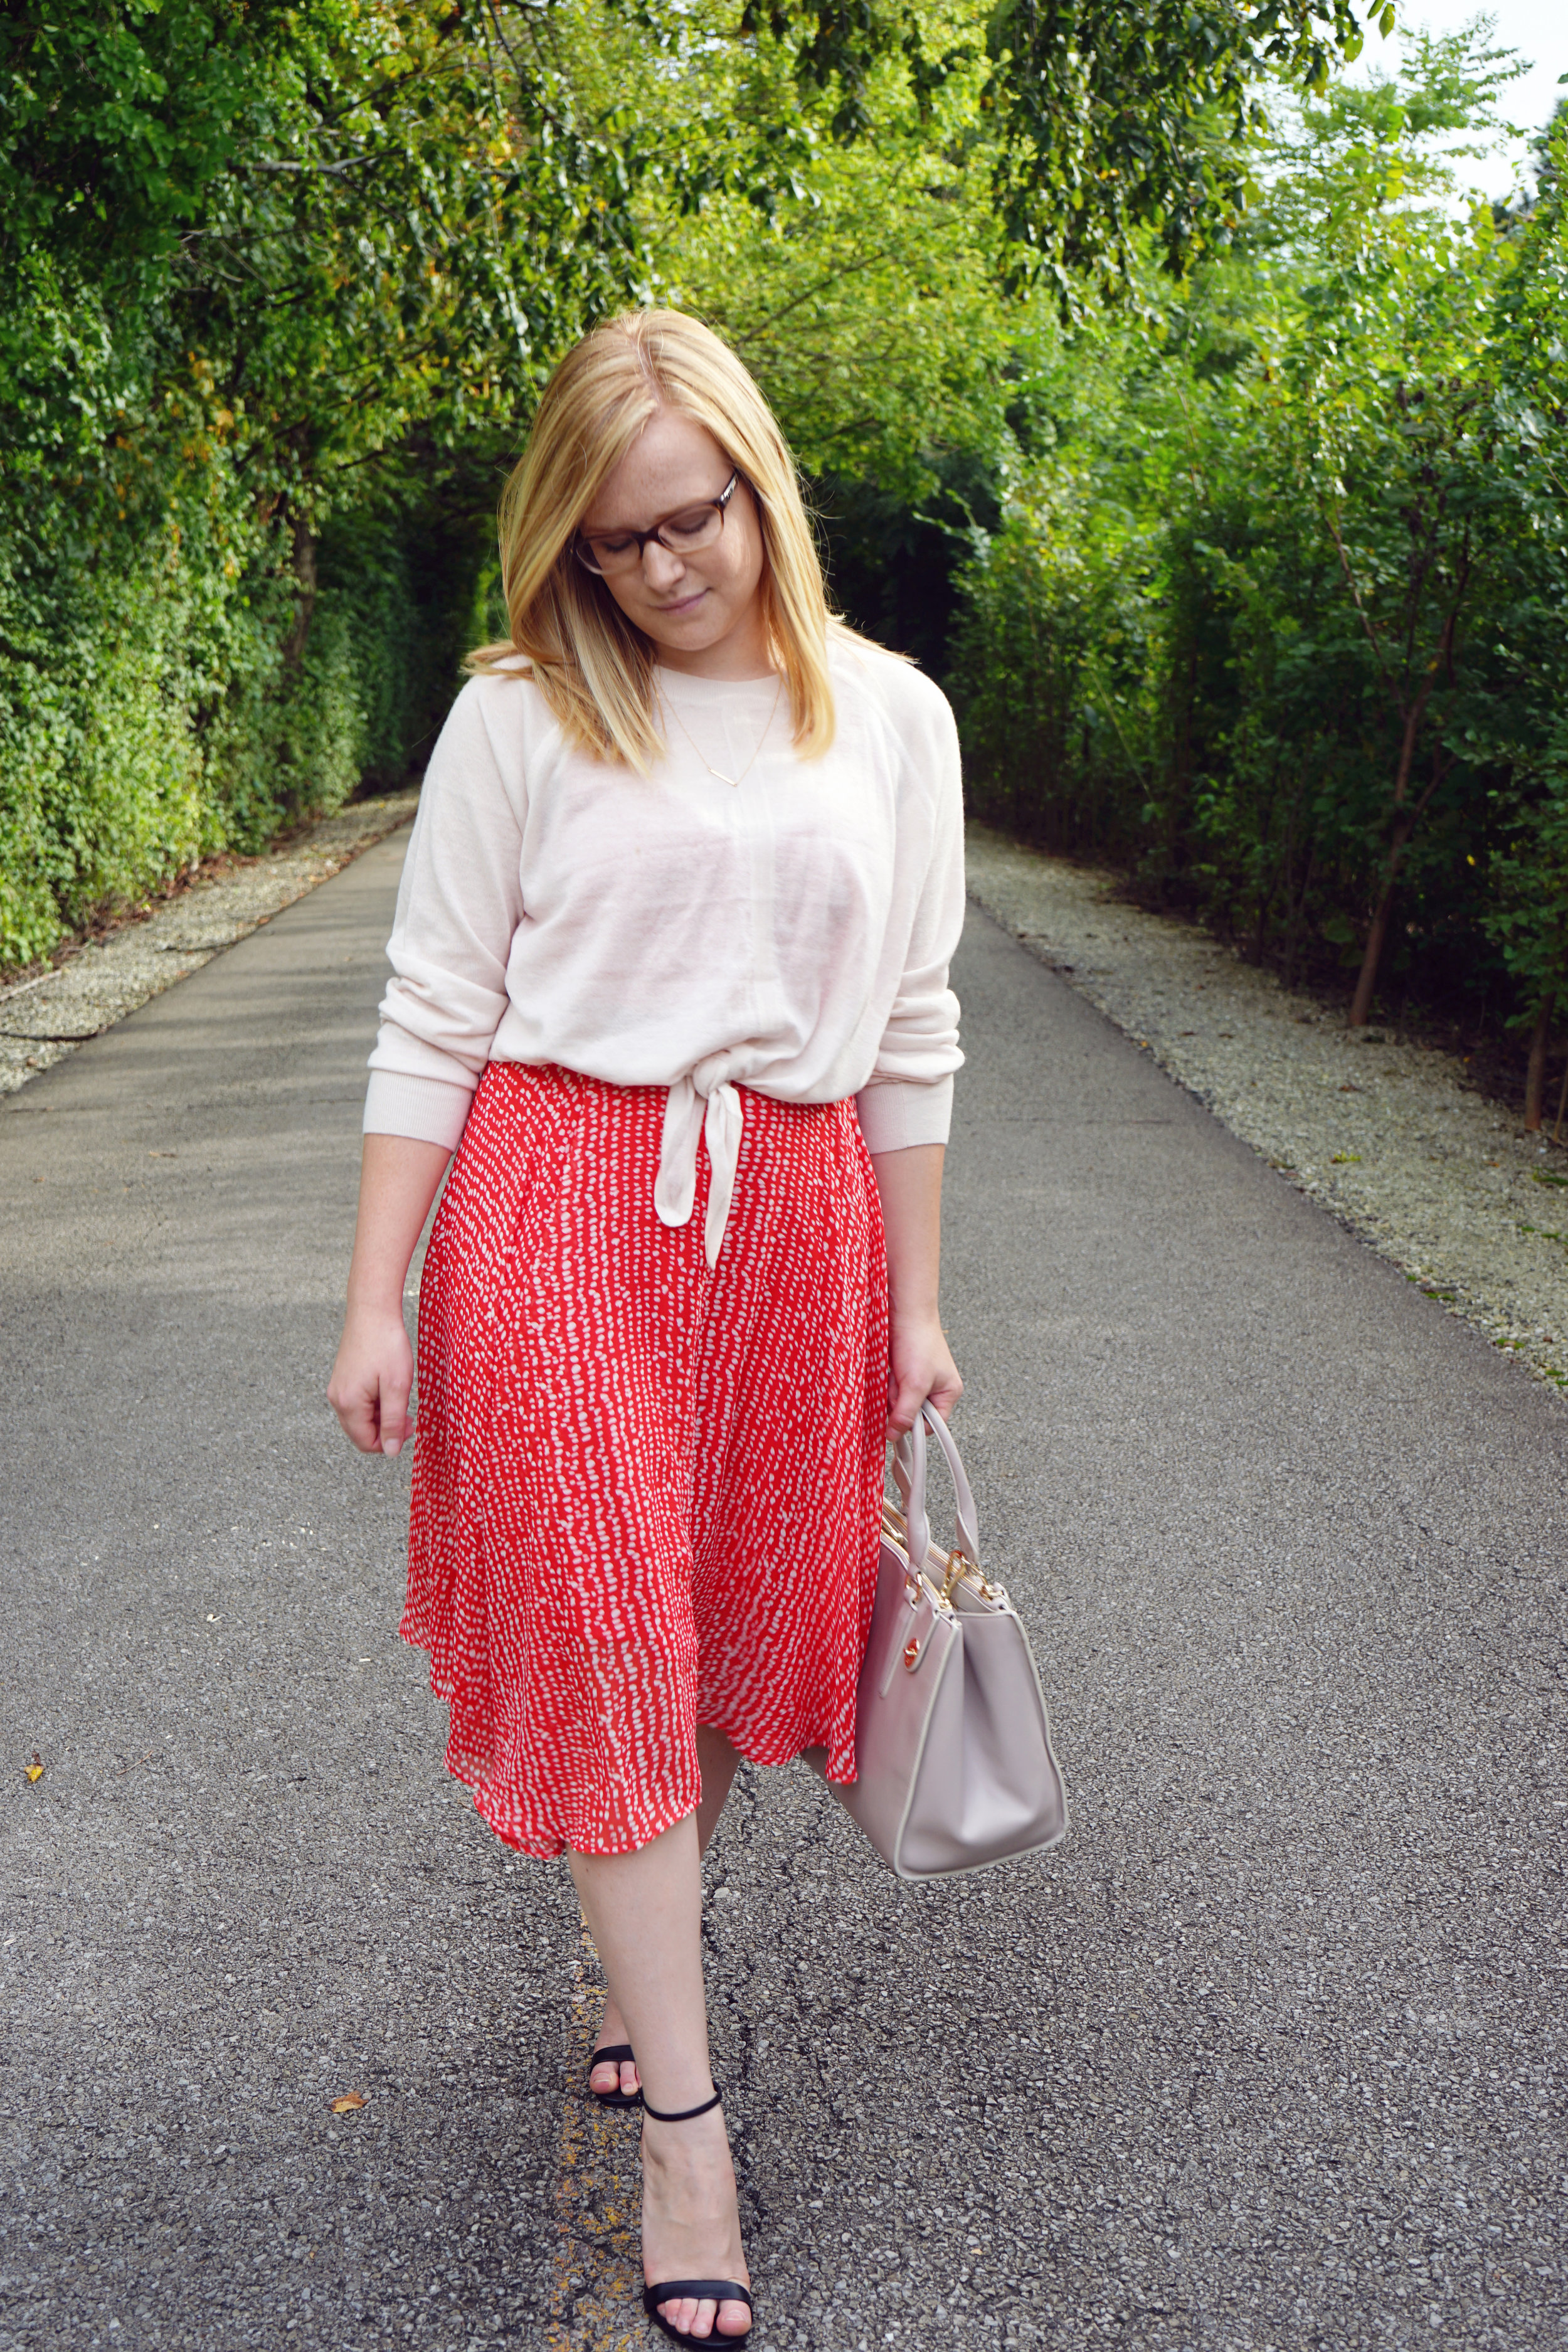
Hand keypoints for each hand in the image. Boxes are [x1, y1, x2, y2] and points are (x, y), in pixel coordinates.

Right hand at [328, 1302, 414, 1455]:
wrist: (372, 1311)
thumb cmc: (386, 1345)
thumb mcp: (397, 1387)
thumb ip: (394, 1422)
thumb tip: (391, 1452)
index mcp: (348, 1404)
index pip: (366, 1443)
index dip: (390, 1442)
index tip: (410, 1426)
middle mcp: (337, 1399)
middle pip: (361, 1433)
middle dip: (386, 1430)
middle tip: (408, 1415)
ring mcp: (338, 1388)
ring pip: (361, 1418)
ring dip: (382, 1416)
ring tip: (400, 1397)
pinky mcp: (343, 1379)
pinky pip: (358, 1404)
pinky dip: (375, 1404)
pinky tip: (389, 1388)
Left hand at [886, 1307, 961, 1439]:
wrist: (905, 1312)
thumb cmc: (919, 1342)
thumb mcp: (914, 1384)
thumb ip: (906, 1412)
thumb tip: (895, 1435)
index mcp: (948, 1393)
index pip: (932, 1426)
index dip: (915, 1426)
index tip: (900, 1420)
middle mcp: (935, 1389)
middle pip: (912, 1414)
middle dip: (901, 1402)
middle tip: (900, 1385)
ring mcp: (918, 1381)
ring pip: (899, 1402)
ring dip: (892, 1391)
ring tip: (896, 1374)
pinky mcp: (903, 1373)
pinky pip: (891, 1390)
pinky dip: (887, 1383)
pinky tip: (890, 1371)